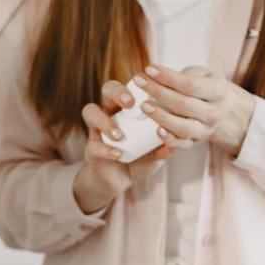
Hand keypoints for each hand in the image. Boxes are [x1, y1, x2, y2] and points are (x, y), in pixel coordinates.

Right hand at [72, 78, 175, 213]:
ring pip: (90, 111)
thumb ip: (164, 148)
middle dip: (117, 92)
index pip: (132, 86)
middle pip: (107, 89)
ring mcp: (97, 129)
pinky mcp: (90, 148)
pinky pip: (93, 145)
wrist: (120, 181)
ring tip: (119, 135)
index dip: (137, 84)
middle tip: (129, 104)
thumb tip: (173, 146)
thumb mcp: (157, 153)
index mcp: (128, 108)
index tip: (150, 89)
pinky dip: (106, 149)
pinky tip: (118, 155)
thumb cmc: (141, 159)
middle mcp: (110, 112)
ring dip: (105, 121)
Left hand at [133, 65, 257, 155]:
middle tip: (139, 82)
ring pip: (183, 127)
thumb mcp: (201, 74)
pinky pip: (182, 144)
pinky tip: (156, 130)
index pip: (190, 84)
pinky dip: (169, 140)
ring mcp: (206, 130)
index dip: (167, 77)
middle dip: (158, 92)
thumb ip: (181, 76)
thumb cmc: (205, 86)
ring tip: (144, 105)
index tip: (148, 69)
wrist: (223, 109)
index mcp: (218, 91)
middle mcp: (215, 112)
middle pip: (184, 104)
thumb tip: (151, 76)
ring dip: (161, 117)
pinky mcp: (197, 142)